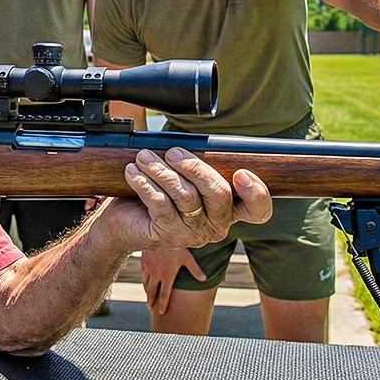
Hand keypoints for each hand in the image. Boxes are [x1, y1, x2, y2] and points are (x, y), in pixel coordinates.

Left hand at [107, 147, 271, 251]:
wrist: (121, 221)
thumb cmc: (157, 192)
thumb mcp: (182, 175)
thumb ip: (198, 164)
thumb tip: (198, 142)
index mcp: (226, 210)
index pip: (257, 210)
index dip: (256, 194)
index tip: (240, 174)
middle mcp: (214, 226)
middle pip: (219, 194)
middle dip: (196, 168)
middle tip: (173, 153)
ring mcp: (190, 234)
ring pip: (185, 196)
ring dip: (162, 170)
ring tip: (144, 157)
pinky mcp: (165, 236)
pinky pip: (160, 203)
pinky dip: (145, 183)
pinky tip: (133, 172)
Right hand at [140, 247, 205, 315]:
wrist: (159, 232)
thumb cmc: (176, 244)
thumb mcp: (187, 256)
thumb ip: (195, 269)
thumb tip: (204, 279)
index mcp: (167, 275)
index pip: (164, 295)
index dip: (162, 305)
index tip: (161, 313)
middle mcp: (156, 274)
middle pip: (152, 292)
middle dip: (151, 301)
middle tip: (151, 307)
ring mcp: (148, 268)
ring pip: (145, 284)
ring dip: (147, 291)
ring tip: (148, 296)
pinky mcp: (143, 261)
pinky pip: (143, 273)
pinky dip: (144, 279)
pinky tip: (145, 280)